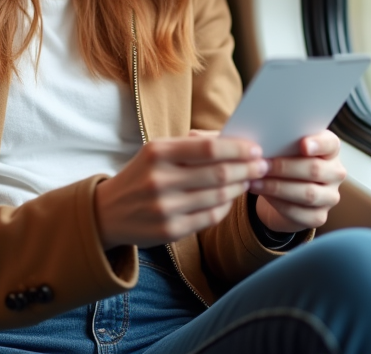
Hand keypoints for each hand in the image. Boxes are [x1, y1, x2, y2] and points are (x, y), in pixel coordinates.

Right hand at [94, 133, 267, 248]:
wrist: (107, 212)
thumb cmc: (142, 174)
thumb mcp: (158, 151)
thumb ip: (193, 144)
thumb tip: (234, 139)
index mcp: (157, 152)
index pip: (208, 148)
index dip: (238, 148)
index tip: (256, 149)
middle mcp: (160, 180)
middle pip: (219, 173)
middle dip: (247, 169)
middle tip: (263, 166)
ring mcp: (165, 208)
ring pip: (218, 197)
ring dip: (240, 187)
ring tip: (250, 180)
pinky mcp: (170, 231)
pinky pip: (210, 218)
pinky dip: (226, 206)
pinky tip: (230, 198)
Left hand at [251, 130, 346, 233]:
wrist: (286, 194)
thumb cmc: (287, 162)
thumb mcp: (287, 148)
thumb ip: (283, 142)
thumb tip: (264, 142)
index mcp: (330, 150)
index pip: (330, 144)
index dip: (318, 144)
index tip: (303, 144)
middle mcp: (335, 173)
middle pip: (314, 169)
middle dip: (284, 168)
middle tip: (261, 165)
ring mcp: (330, 197)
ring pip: (307, 193)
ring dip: (277, 187)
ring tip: (255, 182)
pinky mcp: (319, 217)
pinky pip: (299, 212)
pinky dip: (278, 203)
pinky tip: (263, 195)